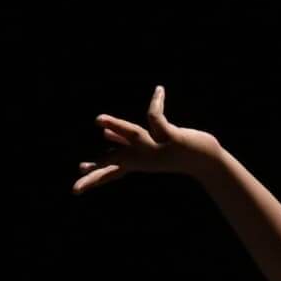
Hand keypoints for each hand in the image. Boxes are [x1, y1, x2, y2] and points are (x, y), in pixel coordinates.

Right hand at [71, 86, 226, 191]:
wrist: (205, 160)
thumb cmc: (173, 152)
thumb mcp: (145, 147)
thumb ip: (123, 140)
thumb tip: (104, 135)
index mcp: (136, 161)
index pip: (111, 172)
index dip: (93, 177)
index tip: (75, 189)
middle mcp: (145, 158)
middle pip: (115, 162)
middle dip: (96, 169)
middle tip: (77, 175)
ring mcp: (158, 150)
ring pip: (133, 134)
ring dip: (116, 126)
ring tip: (97, 119)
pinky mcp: (173, 139)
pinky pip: (158, 118)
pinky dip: (156, 103)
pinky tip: (158, 91)